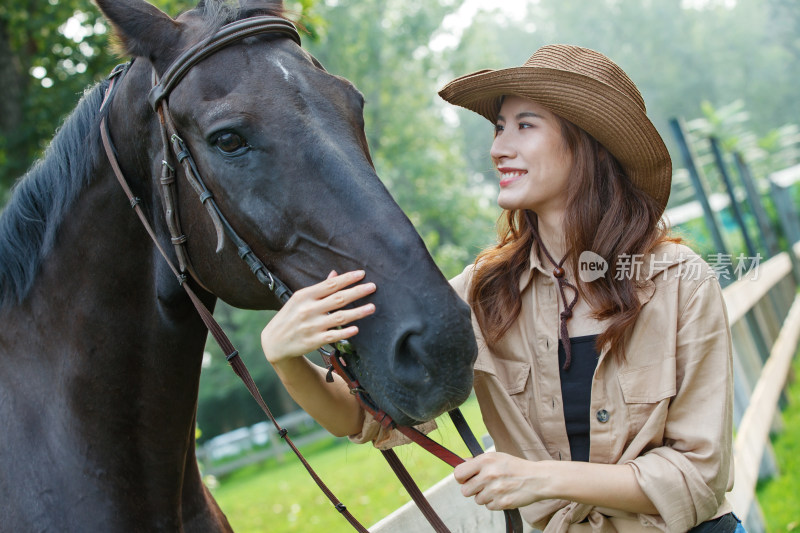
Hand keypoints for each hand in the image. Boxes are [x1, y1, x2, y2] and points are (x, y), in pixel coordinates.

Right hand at [261, 270, 376, 363]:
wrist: (274, 342)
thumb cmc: (290, 316)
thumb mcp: (300, 299)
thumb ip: (319, 288)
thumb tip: (335, 274)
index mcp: (305, 296)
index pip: (330, 285)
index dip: (347, 279)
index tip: (362, 274)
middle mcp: (309, 310)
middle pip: (338, 299)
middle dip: (357, 292)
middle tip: (372, 287)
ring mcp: (312, 326)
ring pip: (339, 318)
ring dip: (358, 312)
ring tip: (372, 307)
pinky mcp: (314, 341)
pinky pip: (333, 336)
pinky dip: (345, 332)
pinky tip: (356, 328)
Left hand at [454, 452, 549, 510]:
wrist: (537, 478)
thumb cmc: (514, 467)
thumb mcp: (496, 457)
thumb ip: (477, 461)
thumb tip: (461, 462)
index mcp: (485, 460)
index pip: (458, 474)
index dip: (462, 478)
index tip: (467, 478)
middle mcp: (488, 474)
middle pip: (465, 491)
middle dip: (472, 489)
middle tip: (483, 485)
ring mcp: (495, 490)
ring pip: (477, 500)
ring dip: (485, 496)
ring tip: (497, 488)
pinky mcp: (502, 503)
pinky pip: (489, 506)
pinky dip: (494, 502)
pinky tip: (503, 494)